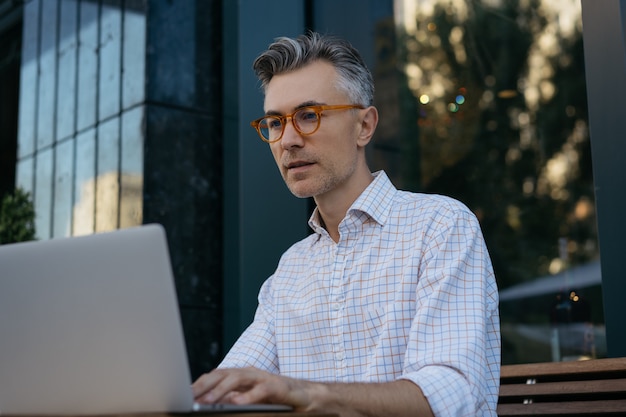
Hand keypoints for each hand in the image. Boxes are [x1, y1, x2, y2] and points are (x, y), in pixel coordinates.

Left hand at [192, 367, 317, 410]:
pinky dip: (248, 396)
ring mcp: (264, 378)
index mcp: (242, 376)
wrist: (305, 396)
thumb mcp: (248, 400)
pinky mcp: (277, 386)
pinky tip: (236, 403)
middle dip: (205, 384)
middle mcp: (250, 374)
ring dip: (220, 390)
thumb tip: (209, 404)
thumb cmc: (275, 399)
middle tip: (190, 397)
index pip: (217, 376)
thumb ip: (231, 400)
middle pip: (224, 374)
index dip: (200, 383)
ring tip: (206, 401)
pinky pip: (261, 390)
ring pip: (238, 379)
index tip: (184, 393)